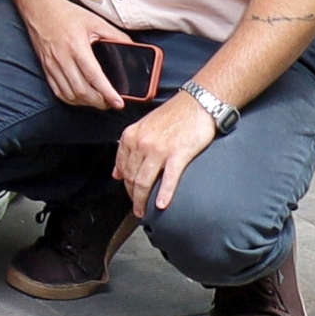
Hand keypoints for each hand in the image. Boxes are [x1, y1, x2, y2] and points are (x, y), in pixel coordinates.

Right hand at [18, 0, 143, 111]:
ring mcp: (52, 64)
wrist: (39, 7)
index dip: (107, 93)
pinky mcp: (45, 67)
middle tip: (111, 103)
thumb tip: (133, 48)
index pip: (94, 76)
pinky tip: (80, 97)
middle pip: (81, 90)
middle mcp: (62, 58)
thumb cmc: (66, 13)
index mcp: (76, 46)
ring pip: (69, 94)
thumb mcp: (95, 22)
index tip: (118, 103)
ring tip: (98, 101)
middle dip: (99, 102)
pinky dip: (71, 98)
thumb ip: (116, 36)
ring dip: (85, 102)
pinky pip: (57, 90)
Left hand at [118, 91, 221, 214]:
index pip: (121, 167)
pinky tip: (161, 205)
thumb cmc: (173, 115)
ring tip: (144, 212)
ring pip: (144, 181)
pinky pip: (168, 179)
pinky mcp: (178, 154)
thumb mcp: (143, 127)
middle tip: (137, 208)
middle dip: (132, 195)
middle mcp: (140, 143)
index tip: (128, 195)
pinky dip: (163, 194)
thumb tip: (116, 173)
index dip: (124, 185)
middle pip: (130, 177)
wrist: (197, 104)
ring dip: (142, 200)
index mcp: (130, 136)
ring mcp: (158, 149)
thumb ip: (129, 148)